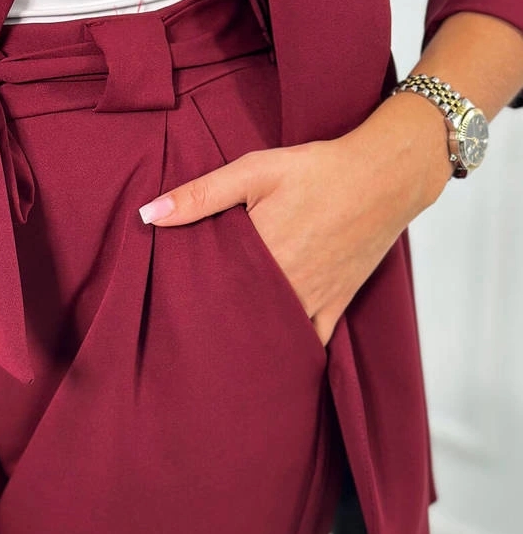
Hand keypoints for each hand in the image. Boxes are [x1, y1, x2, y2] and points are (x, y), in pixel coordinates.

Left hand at [138, 93, 452, 346]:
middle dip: (211, 327)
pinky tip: (270, 363)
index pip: (208, 291)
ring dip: (246, 343)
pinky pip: (312, 342)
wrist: (386, 175)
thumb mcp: (254, 170)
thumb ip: (200, 195)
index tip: (164, 309)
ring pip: (271, 336)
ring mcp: (314, 300)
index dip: (184, 301)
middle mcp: (286, 286)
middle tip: (183, 338)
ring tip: (217, 355)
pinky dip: (292, 353)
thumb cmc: (318, 170)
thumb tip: (147, 215)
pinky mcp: (337, 303)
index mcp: (259, 256)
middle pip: (237, 318)